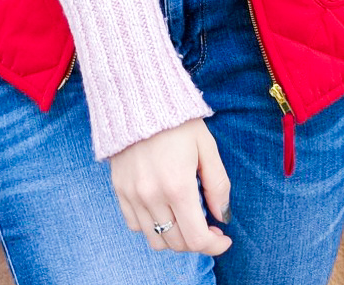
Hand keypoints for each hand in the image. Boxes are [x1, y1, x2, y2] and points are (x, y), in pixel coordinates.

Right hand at [109, 118, 231, 256]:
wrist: (138, 96)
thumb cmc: (177, 120)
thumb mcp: (206, 146)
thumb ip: (218, 184)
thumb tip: (223, 216)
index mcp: (178, 186)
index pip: (196, 239)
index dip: (214, 246)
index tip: (224, 238)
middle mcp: (152, 196)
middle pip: (177, 243)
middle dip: (197, 240)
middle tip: (207, 224)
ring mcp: (132, 195)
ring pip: (155, 240)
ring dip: (175, 237)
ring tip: (185, 219)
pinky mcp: (119, 190)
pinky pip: (135, 225)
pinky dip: (152, 227)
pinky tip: (164, 210)